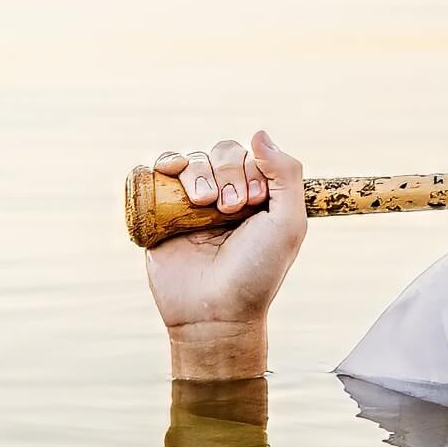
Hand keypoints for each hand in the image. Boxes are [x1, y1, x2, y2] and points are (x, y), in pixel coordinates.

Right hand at [143, 130, 305, 376]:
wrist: (214, 313)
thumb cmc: (257, 272)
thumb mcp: (288, 223)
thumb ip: (286, 174)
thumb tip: (259, 132)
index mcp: (259, 196)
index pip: (253, 155)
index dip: (253, 169)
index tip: (256, 203)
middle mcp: (227, 196)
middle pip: (222, 152)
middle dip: (229, 172)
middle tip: (232, 209)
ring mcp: (193, 204)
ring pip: (193, 160)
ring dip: (199, 173)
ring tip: (204, 204)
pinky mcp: (162, 214)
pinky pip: (159, 174)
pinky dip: (165, 164)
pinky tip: (171, 172)